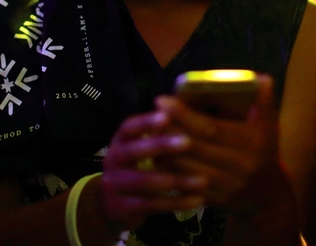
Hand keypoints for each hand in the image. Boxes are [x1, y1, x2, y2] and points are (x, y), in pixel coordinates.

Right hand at [100, 109, 207, 230]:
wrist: (112, 206)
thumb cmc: (137, 168)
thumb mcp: (140, 148)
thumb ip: (159, 133)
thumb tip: (184, 108)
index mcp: (119, 140)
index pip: (129, 127)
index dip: (146, 121)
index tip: (167, 116)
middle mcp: (112, 160)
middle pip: (134, 151)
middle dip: (161, 146)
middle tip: (188, 142)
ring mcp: (114, 185)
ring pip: (145, 182)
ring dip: (177, 180)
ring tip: (203, 180)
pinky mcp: (122, 208)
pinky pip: (152, 205)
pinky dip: (176, 203)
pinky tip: (197, 200)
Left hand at [153, 75, 285, 213]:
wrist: (268, 194)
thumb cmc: (264, 149)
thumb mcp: (269, 125)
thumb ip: (263, 101)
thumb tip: (261, 78)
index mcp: (252, 143)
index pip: (211, 128)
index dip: (184, 115)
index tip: (162, 100)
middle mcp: (240, 166)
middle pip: (194, 147)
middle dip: (169, 130)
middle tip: (152, 114)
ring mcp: (226, 186)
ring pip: (186, 168)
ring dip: (164, 151)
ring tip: (149, 132)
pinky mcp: (213, 200)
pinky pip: (184, 185)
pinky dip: (168, 170)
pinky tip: (154, 156)